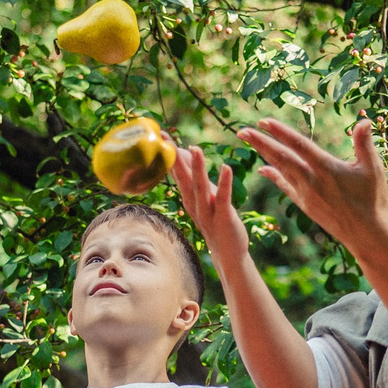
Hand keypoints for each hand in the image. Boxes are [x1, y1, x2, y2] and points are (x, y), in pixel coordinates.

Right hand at [170, 146, 249, 264]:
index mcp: (189, 198)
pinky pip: (223, 198)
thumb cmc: (216, 222)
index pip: (176, 173)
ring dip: (198, 168)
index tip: (159, 134)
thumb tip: (186, 154)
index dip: (169, 154)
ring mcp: (208, 212)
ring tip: (195, 148)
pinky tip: (225, 168)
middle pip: (183, 178)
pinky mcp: (224, 218)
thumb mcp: (202, 198)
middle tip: (164, 138)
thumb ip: (194, 178)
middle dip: (175, 157)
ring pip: (200, 188)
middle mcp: (194, 204)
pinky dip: (224, 183)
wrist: (228, 253)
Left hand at [237, 117, 387, 253]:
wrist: (365, 234)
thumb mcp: (372, 169)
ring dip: (264, 154)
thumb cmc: (372, 199)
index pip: (299, 145)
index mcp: (326, 167)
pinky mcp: (305, 205)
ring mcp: (306, 194)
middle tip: (241, 131)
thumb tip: (363, 121)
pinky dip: (274, 176)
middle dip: (261, 142)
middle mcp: (311, 180)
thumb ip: (364, 144)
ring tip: (249, 142)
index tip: (263, 122)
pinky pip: (285, 187)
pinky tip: (263, 169)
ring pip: (280, 170)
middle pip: (281, 157)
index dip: (280, 132)